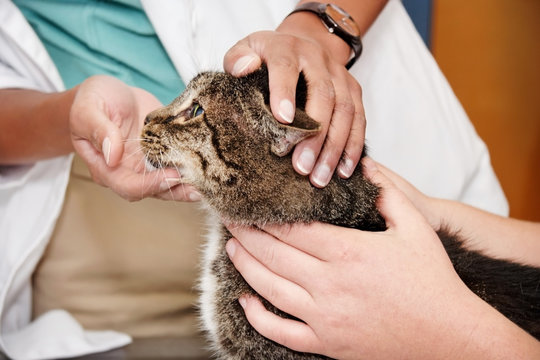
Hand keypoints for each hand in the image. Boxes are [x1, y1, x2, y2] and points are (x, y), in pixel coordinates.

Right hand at [69, 75, 199, 200]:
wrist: (109, 92)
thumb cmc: (92, 100)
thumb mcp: (88, 109)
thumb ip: (98, 130)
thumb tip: (113, 156)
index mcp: (106, 167)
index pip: (128, 186)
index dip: (150, 184)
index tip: (170, 175)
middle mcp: (128, 172)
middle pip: (153, 191)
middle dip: (176, 190)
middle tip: (198, 185)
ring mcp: (147, 165)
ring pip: (169, 184)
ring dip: (188, 185)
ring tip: (209, 182)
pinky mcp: (163, 154)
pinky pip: (178, 166)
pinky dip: (193, 169)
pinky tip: (209, 167)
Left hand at [224, 18, 364, 187]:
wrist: (301, 43)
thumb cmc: (267, 57)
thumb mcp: (246, 50)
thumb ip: (237, 59)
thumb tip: (243, 69)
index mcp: (287, 48)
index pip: (286, 67)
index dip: (285, 91)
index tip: (283, 119)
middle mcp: (318, 58)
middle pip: (323, 95)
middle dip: (314, 134)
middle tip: (301, 167)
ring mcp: (340, 74)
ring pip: (345, 111)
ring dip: (334, 147)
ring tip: (320, 177)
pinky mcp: (354, 90)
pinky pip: (359, 119)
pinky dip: (353, 146)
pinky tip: (343, 170)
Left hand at [224, 158, 522, 358]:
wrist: (451, 336)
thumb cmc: (434, 281)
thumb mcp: (415, 228)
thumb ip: (388, 194)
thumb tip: (367, 166)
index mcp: (348, 252)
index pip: (292, 228)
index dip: (265, 216)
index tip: (247, 205)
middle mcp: (330, 284)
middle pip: (273, 254)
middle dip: (246, 234)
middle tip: (228, 220)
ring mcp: (325, 316)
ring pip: (269, 288)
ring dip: (245, 266)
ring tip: (231, 248)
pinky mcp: (327, 342)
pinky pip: (281, 332)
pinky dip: (258, 316)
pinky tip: (245, 300)